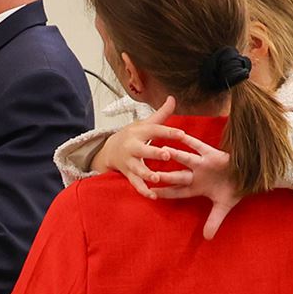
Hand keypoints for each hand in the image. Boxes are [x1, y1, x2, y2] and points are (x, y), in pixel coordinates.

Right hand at [92, 121, 212, 192]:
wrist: (109, 150)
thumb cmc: (133, 136)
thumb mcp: (144, 123)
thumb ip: (161, 114)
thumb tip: (173, 97)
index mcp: (139, 132)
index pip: (155, 130)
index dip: (168, 132)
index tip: (182, 135)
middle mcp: (132, 147)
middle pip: (143, 149)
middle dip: (154, 153)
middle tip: (166, 155)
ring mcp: (129, 162)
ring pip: (138, 168)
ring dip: (146, 174)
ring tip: (156, 178)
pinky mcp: (128, 174)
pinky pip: (135, 183)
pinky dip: (142, 190)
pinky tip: (152, 196)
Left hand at [98, 125, 239, 234]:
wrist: (251, 177)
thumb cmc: (235, 189)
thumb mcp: (224, 207)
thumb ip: (214, 221)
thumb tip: (207, 238)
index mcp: (196, 188)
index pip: (176, 191)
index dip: (164, 193)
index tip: (149, 194)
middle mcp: (196, 175)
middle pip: (177, 176)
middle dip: (164, 176)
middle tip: (148, 175)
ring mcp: (203, 164)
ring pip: (185, 159)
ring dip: (174, 155)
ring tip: (161, 151)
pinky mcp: (213, 154)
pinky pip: (199, 146)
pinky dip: (190, 141)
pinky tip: (179, 135)